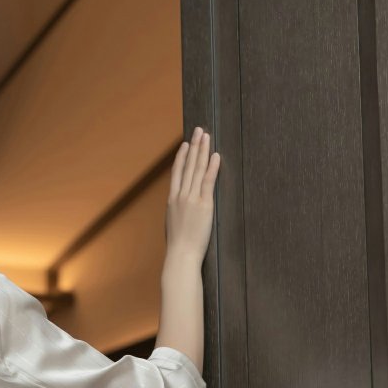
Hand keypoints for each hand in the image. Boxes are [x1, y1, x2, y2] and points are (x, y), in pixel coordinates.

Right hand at [166, 126, 219, 265]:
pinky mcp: (203, 205)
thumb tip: (181, 210)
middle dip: (194, 146)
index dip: (182, 157)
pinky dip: (212, 167)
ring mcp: (191, 199)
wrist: (180, 256)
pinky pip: (208, 182)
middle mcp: (180, 196)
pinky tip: (215, 155)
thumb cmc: (178, 247)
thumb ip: (177, 213)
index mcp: (171, 201)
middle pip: (187, 166)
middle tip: (198, 130)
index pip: (177, 173)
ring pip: (197, 169)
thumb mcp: (173, 226)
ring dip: (202, 151)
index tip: (186, 144)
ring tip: (206, 136)